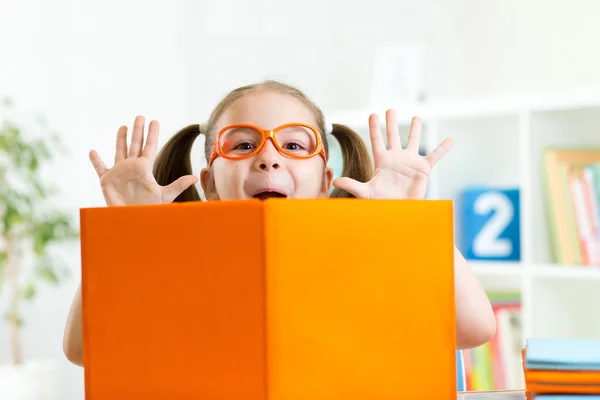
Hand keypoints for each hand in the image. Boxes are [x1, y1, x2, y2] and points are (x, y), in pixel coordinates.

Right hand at [89, 115, 197, 205]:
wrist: (133, 219)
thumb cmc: (149, 209)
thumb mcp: (165, 196)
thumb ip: (178, 185)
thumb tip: (194, 178)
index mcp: (145, 168)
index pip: (150, 147)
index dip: (152, 134)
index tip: (154, 121)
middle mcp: (132, 167)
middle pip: (135, 144)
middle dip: (137, 130)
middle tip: (140, 116)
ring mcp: (119, 172)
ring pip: (120, 151)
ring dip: (121, 139)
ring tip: (123, 126)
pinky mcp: (107, 180)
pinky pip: (100, 168)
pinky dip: (96, 160)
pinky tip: (92, 151)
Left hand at [333, 109, 452, 199]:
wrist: (399, 211)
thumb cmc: (382, 202)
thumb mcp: (366, 192)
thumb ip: (352, 185)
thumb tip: (335, 181)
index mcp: (382, 161)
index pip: (377, 140)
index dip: (375, 127)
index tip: (373, 114)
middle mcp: (396, 158)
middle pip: (393, 136)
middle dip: (392, 123)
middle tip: (390, 109)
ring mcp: (410, 162)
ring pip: (413, 141)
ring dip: (415, 129)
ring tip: (417, 117)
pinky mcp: (423, 169)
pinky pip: (435, 156)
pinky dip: (443, 148)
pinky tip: (450, 139)